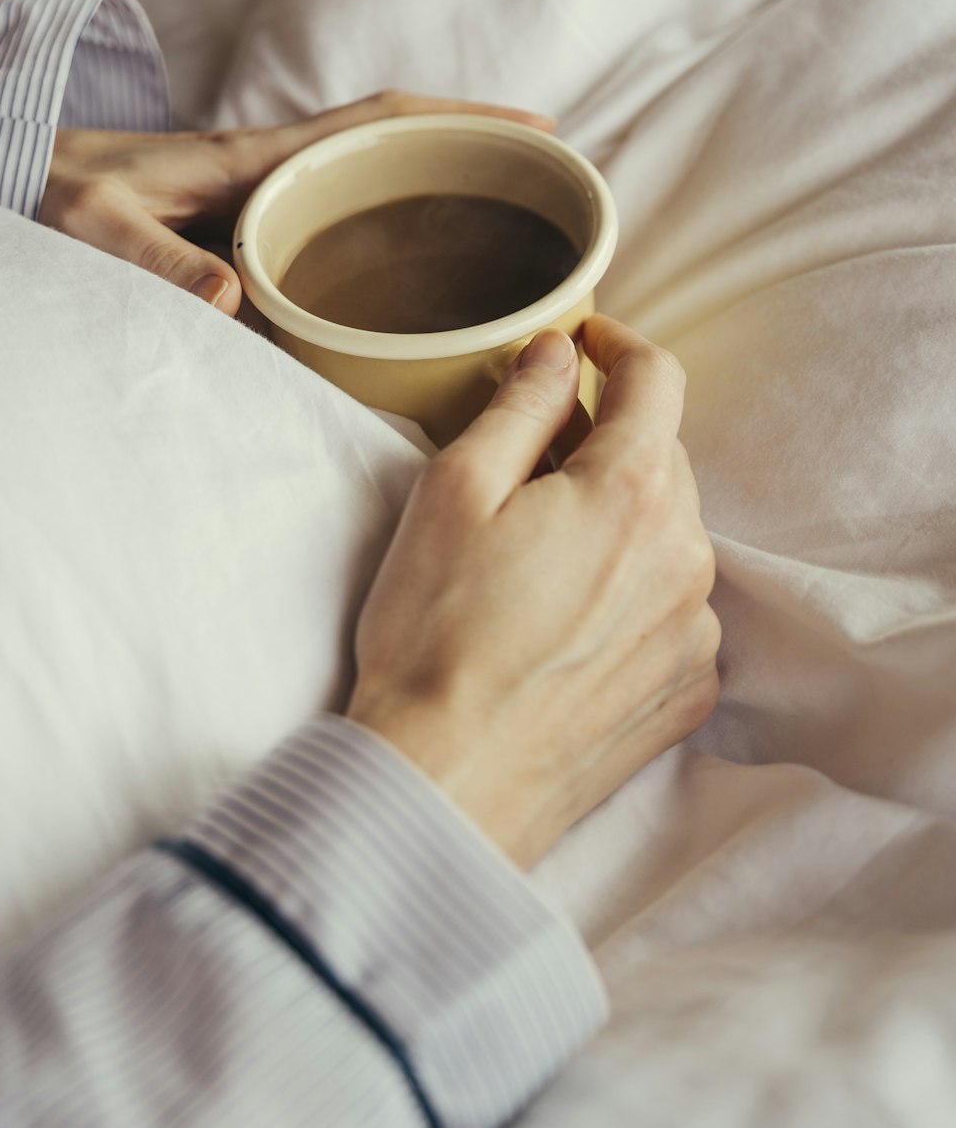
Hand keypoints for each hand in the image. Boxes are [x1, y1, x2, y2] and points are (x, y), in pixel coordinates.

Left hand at [40, 92, 555, 314]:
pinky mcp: (253, 221)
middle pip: (398, 145)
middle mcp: (276, 168)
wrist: (20, 179)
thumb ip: (157, 265)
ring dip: (443, 186)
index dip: (459, 119)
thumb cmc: (55, 198)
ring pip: (376, 179)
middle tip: (550, 178)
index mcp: (257, 159)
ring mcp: (269, 192)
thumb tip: (238, 299)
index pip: (377, 123)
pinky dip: (393, 224)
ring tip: (512, 218)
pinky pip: (342, 214)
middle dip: (476, 150)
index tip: (533, 126)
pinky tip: (416, 266)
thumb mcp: (99, 233)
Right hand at [348, 315, 719, 868]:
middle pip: (664, 458)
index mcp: (632, 492)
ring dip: (620, 520)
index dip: (618, 345)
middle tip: (535, 457)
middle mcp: (686, 555)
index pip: (657, 379)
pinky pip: (673, 608)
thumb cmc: (434, 636)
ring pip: (670, 534)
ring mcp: (693, 630)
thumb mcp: (454, 493)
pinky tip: (567, 620)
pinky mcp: (687, 691)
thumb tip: (558, 354)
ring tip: (541, 554)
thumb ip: (520, 407)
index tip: (587, 342)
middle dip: (608, 440)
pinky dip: (634, 592)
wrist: (445, 785)